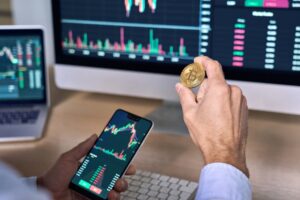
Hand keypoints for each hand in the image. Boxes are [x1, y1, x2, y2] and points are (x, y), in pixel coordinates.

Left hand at [37, 134, 135, 199]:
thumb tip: (94, 136)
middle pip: (117, 174)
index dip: (121, 160)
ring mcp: (96, 190)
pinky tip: (111, 195)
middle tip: (128, 170)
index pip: (110, 161)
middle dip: (125, 172)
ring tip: (117, 185)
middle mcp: (96, 178)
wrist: (46, 195)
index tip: (128, 157)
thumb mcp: (68, 158)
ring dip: (121, 185)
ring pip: (116, 187)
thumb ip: (82, 148)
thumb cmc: (54, 176)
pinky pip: (109, 199)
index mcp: (92, 167)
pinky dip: (113, 197)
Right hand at [176, 56, 248, 176]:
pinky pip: (230, 100)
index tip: (198, 60)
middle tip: (198, 106)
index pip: (212, 66)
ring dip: (214, 98)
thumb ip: (184, 94)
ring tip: (209, 116)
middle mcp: (233, 92)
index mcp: (219, 89)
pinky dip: (222, 104)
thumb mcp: (190, 113)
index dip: (204, 61)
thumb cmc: (209, 135)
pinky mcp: (243, 109)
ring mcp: (240, 101)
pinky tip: (217, 119)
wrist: (225, 153)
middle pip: (215, 82)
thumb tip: (179, 86)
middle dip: (204, 90)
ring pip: (222, 92)